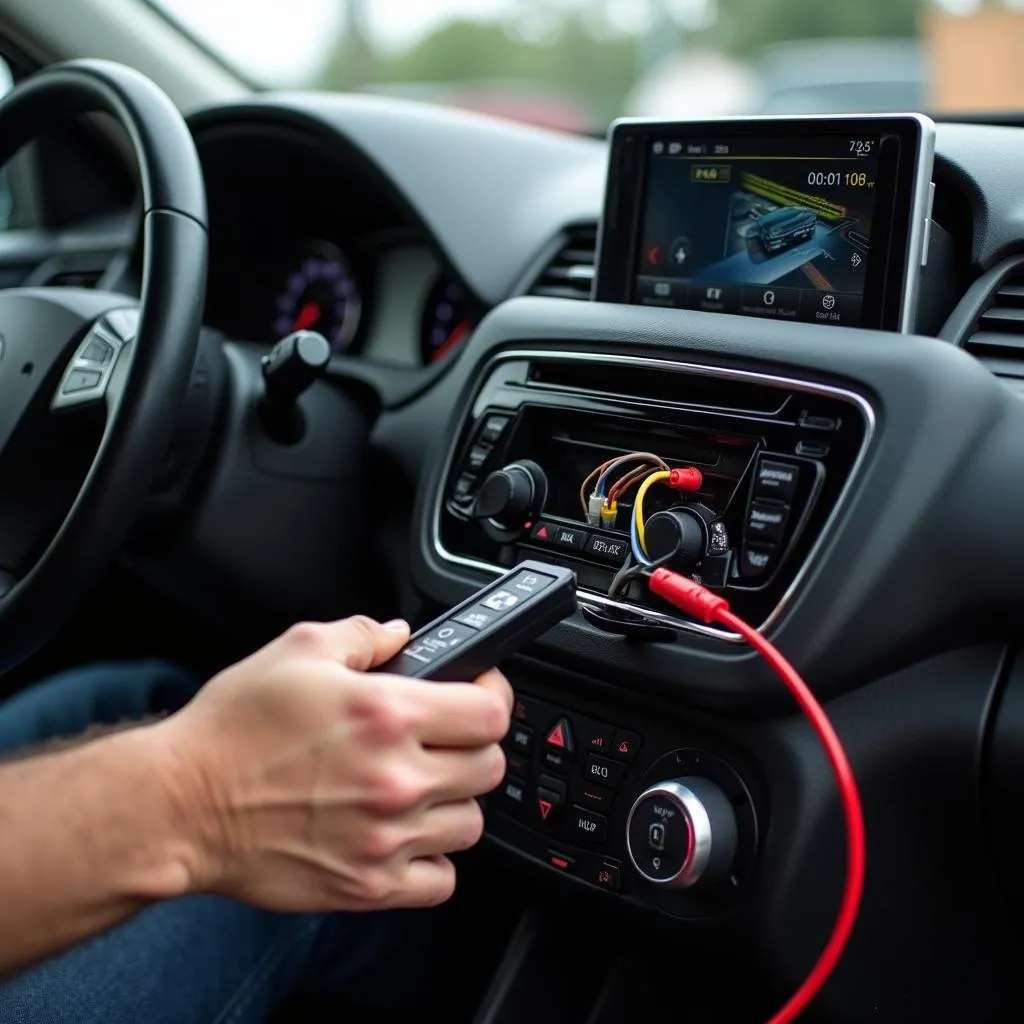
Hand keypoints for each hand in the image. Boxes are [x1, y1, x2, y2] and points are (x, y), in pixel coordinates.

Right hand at [155, 616, 511, 912]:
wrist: (180, 804)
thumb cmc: (232, 729)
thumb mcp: (297, 650)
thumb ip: (363, 635)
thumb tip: (402, 636)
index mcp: (386, 714)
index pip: (490, 711)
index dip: (492, 694)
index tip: (479, 692)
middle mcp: (395, 778)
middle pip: (489, 768)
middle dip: (474, 746)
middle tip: (447, 738)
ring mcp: (385, 837)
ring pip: (471, 824)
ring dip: (454, 801)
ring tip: (423, 786)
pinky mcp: (368, 884)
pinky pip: (441, 880)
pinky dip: (433, 860)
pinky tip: (408, 835)